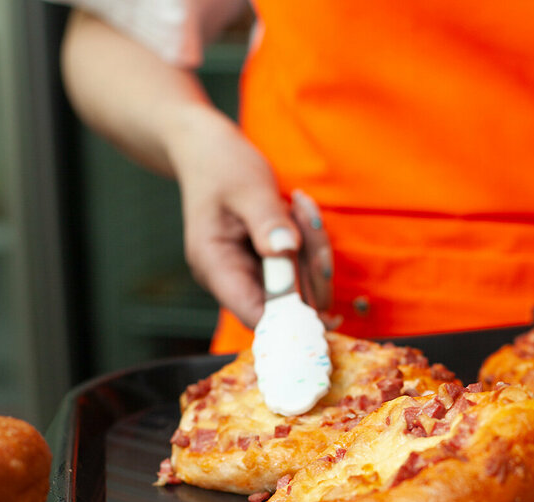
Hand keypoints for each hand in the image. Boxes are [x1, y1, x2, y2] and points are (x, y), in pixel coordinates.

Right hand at [167, 105, 301, 326]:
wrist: (206, 149)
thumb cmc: (220, 165)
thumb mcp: (247, 188)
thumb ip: (268, 221)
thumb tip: (286, 250)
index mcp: (215, 267)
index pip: (257, 316)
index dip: (293, 320)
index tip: (327, 312)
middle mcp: (231, 278)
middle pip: (286, 304)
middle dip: (312, 270)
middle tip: (312, 223)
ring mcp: (250, 271)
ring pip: (300, 285)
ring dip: (313, 250)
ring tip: (301, 207)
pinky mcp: (266, 261)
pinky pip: (300, 266)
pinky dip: (309, 243)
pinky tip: (299, 210)